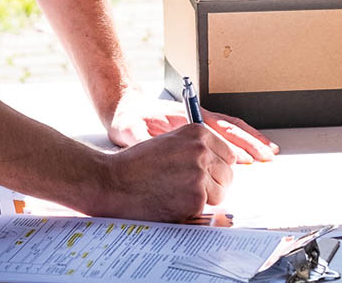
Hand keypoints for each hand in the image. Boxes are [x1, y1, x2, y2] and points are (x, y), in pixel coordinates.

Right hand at [92, 124, 236, 221]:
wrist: (114, 181)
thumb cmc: (136, 164)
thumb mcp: (169, 142)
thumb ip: (195, 149)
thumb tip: (218, 164)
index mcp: (198, 133)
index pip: (228, 154)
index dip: (217, 167)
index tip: (207, 174)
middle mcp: (202, 150)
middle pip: (228, 174)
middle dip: (213, 184)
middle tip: (189, 188)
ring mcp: (200, 174)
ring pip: (220, 193)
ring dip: (204, 198)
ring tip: (178, 193)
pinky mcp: (196, 197)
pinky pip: (206, 208)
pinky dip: (191, 209)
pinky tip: (171, 201)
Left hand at [105, 87, 279, 163]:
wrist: (125, 105)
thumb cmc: (128, 118)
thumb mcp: (129, 130)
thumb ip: (141, 139)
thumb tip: (147, 145)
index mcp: (185, 118)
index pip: (215, 130)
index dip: (233, 145)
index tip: (247, 159)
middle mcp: (197, 117)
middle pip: (230, 128)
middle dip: (251, 142)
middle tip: (268, 155)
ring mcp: (199, 120)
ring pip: (232, 127)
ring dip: (250, 139)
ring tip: (268, 151)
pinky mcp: (198, 126)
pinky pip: (225, 129)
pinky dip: (240, 137)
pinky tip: (248, 147)